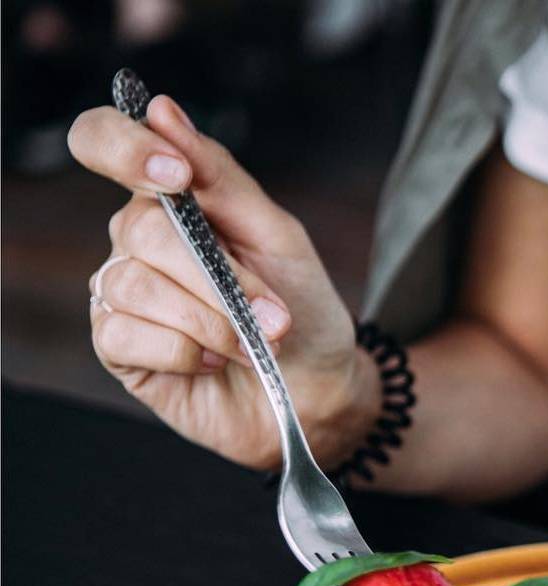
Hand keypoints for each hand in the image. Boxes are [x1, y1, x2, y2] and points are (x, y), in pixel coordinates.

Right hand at [67, 94, 376, 468]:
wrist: (319, 389)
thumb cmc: (302, 309)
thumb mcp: (279, 236)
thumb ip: (220, 176)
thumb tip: (161, 109)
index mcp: (169, 200)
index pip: (103, 143)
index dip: (125, 148)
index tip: (177, 176)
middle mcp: (135, 242)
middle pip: (141, 231)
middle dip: (219, 279)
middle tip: (271, 314)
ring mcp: (121, 296)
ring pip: (135, 287)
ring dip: (212, 322)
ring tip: (253, 344)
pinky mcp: (119, 350)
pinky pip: (126, 336)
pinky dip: (185, 352)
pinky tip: (214, 363)